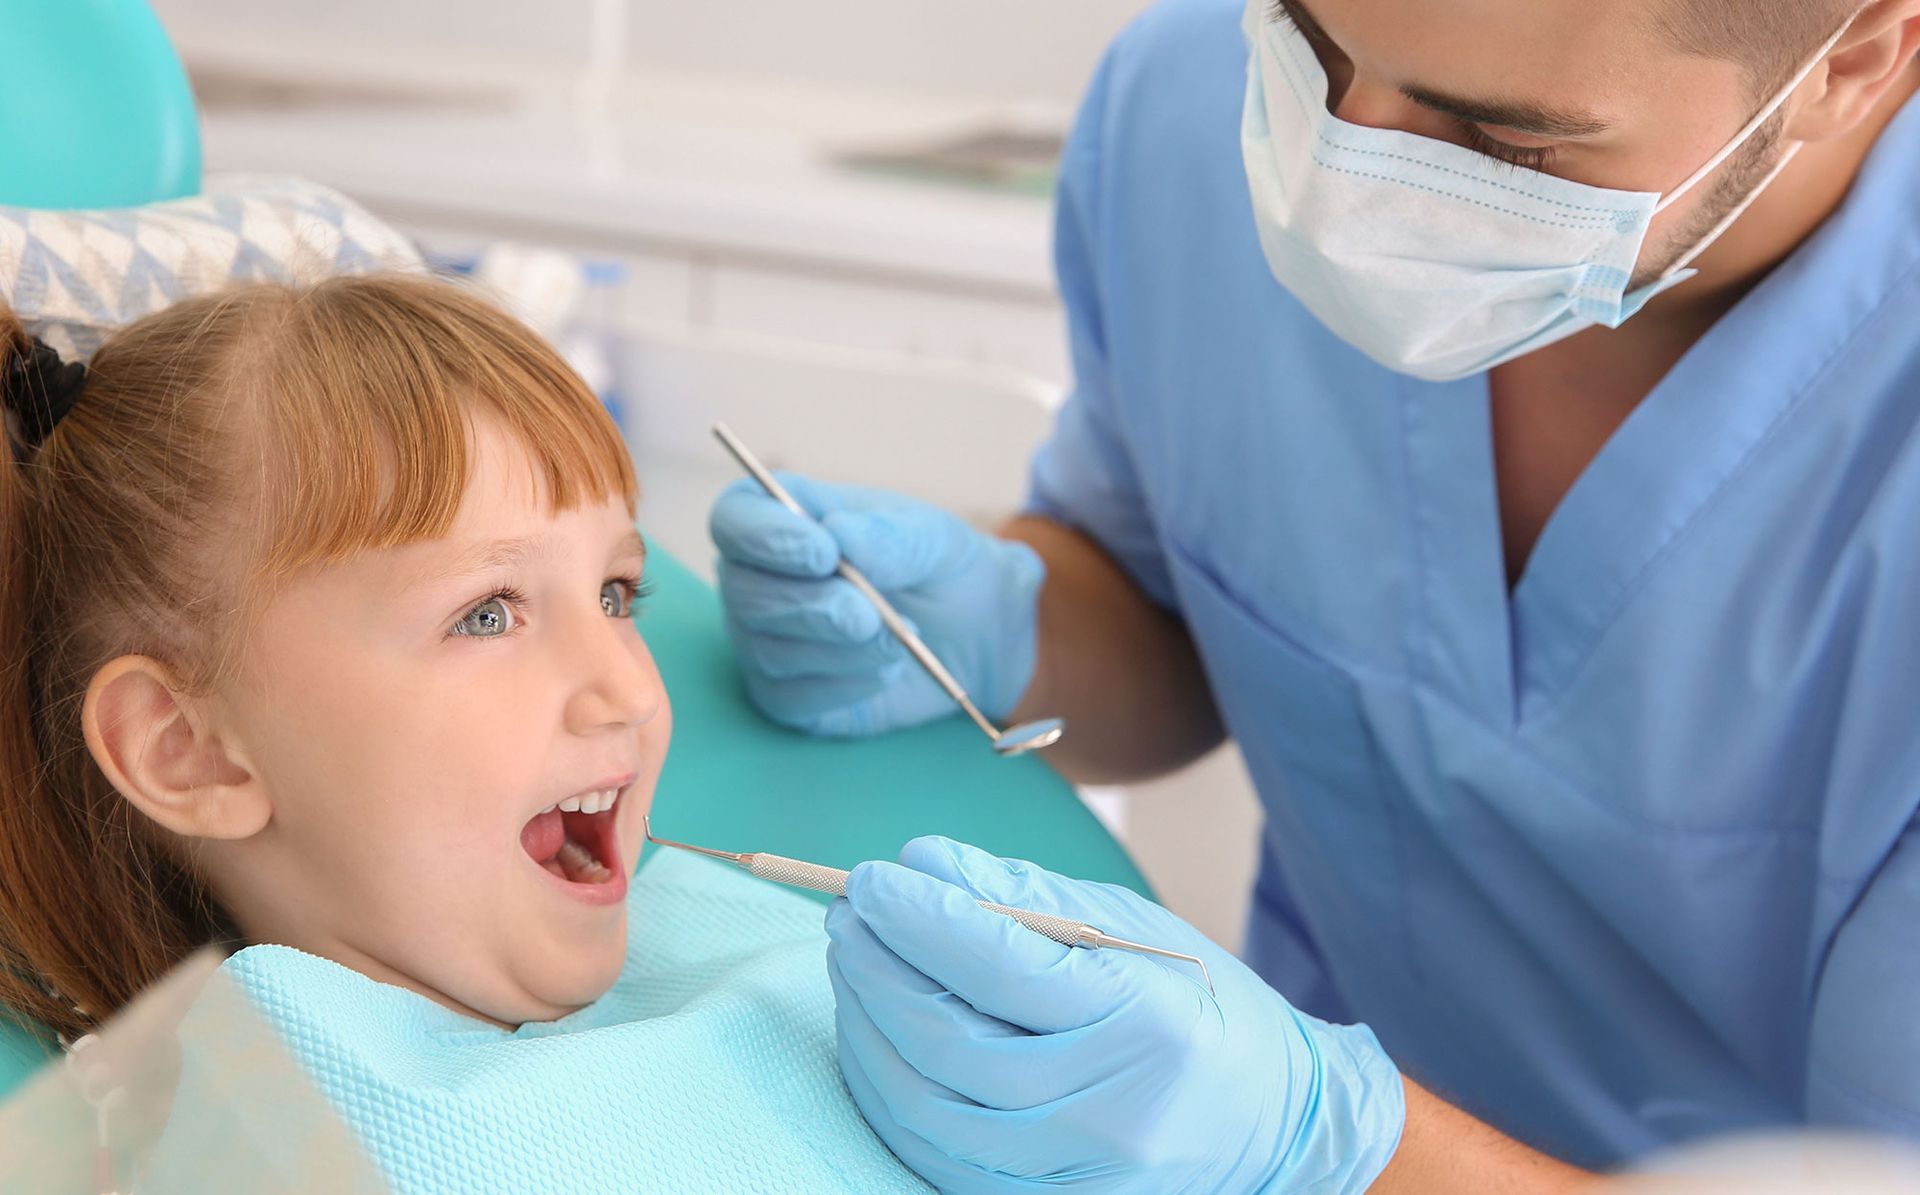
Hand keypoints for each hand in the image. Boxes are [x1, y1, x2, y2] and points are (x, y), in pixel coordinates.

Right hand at [710, 475, 1042, 737]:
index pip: (735, 518)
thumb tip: (842, 536)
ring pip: (767, 649)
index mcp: (784, 517)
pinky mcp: (784, 693)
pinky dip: (844, 685)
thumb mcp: (932, 538)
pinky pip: (789, 697)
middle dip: (809, 606)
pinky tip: (885, 670)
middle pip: (742, 592)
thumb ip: (891, 535)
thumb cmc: (936, 566)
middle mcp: (759, 576)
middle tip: (868, 615)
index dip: (765, 537)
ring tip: (899, 640)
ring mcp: (764, 637)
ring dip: (840, 650)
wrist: (970, 630)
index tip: (822, 554)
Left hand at [825, 838, 1405, 1193]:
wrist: (1274, 1123)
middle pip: (952, 1041)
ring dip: (868, 1028)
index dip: (923, 920)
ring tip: (853, 964)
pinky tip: (873, 1037)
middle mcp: (1109, 1108)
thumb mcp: (1133, 930)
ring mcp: (1076, 1173)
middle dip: (881, 968)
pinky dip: (887, 1093)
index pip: (1003, 967)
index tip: (874, 878)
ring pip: (928, 1106)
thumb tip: (926, 861)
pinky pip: (935, 1154)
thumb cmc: (1202, 1007)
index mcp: (1144, 1021)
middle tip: (847, 912)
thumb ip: (1026, 897)